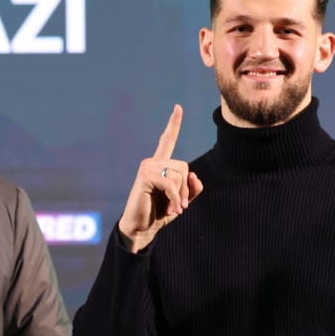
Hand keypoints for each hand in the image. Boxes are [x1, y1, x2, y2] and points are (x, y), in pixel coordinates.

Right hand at [118, 104, 203, 252]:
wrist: (141, 227)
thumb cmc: (159, 213)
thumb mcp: (181, 200)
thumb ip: (191, 188)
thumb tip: (193, 175)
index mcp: (160, 165)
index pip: (167, 140)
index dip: (173, 125)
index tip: (178, 108)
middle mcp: (152, 162)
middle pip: (184, 167)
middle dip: (185, 189)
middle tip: (179, 206)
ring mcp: (147, 167)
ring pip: (179, 175)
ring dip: (180, 196)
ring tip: (173, 209)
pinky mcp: (145, 176)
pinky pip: (170, 183)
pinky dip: (175, 198)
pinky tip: (172, 209)